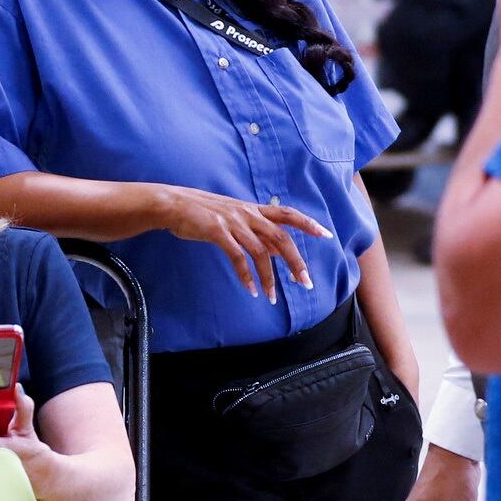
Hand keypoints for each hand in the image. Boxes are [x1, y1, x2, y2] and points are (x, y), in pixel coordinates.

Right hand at [159, 188, 330, 301]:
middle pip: (281, 239)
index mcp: (254, 210)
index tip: (326, 235)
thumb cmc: (203, 212)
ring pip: (260, 253)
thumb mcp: (234, 217)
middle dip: (295, 263)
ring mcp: (233, 223)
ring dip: (269, 278)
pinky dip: (246, 276)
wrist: (174, 204)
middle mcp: (248, 214)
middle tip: (305, 283)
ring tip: (272, 297)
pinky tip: (251, 290)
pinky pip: (237, 257)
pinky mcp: (217, 232)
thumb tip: (277, 250)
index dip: (308, 224)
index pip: (288, 214)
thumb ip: (256, 231)